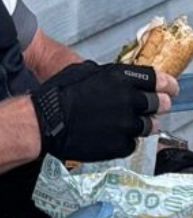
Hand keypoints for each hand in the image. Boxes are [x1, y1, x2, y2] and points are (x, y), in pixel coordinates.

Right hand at [30, 61, 175, 162]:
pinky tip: (109, 135)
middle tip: (154, 107)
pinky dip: (124, 140)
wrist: (45, 121)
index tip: (171, 89)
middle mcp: (129, 101)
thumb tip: (123, 81)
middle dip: (158, 105)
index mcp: (120, 78)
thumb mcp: (84, 71)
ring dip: (143, 124)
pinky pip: (131, 143)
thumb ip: (110, 76)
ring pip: (149, 126)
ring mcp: (126, 125)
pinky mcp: (120, 145)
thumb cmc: (59, 93)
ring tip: (126, 124)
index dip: (167, 85)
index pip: (158, 80)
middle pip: (159, 104)